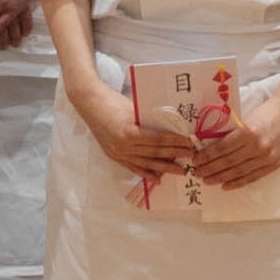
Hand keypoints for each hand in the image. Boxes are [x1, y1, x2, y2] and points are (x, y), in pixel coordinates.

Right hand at [65, 71, 196, 177]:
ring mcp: (117, 153)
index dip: (174, 142)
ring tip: (179, 171)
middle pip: (153, 153)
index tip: (188, 143)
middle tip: (190, 156)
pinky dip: (145, 173)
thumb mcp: (134, 108)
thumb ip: (149, 119)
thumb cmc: (113, 101)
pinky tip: (157, 178)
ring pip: (145, 163)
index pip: (157, 140)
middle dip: (174, 155)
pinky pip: (132, 167)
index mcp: (128, 132)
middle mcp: (122, 146)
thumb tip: (172, 126)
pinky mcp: (113, 156)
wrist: (89, 104)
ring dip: (163, 168)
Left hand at [195, 74, 279, 188]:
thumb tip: (212, 148)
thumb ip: (232, 134)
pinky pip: (253, 177)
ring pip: (239, 171)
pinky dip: (238, 182)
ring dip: (221, 177)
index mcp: (248, 131)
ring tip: (207, 180)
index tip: (196, 160)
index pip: (222, 148)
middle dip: (210, 169)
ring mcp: (267, 157)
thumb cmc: (266, 111)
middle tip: (197, 173)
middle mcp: (258, 146)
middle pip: (228, 162)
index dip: (207, 156)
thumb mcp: (246, 118)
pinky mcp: (274, 164)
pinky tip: (226, 185)